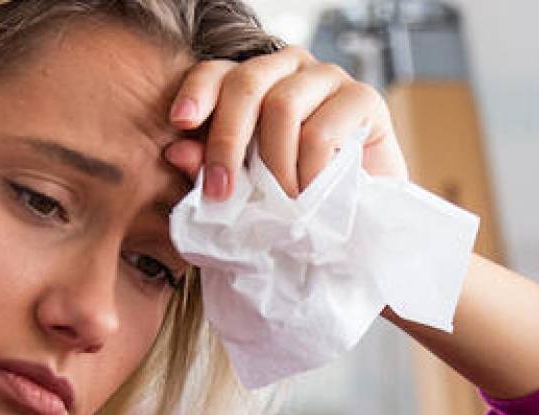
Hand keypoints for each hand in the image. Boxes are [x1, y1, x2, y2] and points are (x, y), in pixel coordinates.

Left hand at [162, 46, 407, 199]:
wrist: (362, 221)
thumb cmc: (298, 199)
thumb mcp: (246, 187)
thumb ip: (212, 168)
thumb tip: (175, 153)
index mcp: (255, 82)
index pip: (218, 72)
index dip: (197, 93)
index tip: (181, 123)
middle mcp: (290, 69)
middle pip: (246, 84)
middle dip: (227, 141)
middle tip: (222, 192)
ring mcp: (328, 77)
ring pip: (282, 105)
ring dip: (275, 165)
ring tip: (280, 203)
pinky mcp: (363, 97)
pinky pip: (321, 131)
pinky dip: (309, 172)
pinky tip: (311, 196)